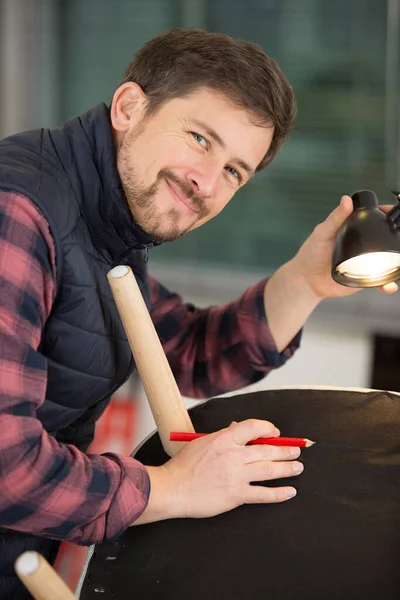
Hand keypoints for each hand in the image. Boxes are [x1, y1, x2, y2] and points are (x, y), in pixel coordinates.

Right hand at [133, 419, 302, 524]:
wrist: (173, 489)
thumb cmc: (183, 465)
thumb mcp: (201, 442)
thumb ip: (222, 436)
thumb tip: (237, 428)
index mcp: (224, 439)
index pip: (253, 427)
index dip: (268, 429)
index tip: (276, 433)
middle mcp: (233, 455)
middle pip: (267, 450)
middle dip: (285, 450)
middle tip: (296, 451)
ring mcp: (236, 476)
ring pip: (269, 470)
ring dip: (287, 468)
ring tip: (298, 467)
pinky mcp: (236, 495)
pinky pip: (263, 494)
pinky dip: (279, 493)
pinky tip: (290, 492)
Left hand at [292, 195, 397, 299]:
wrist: (306, 280)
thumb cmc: (310, 254)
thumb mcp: (322, 233)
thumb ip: (335, 219)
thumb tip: (346, 199)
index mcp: (352, 230)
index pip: (372, 218)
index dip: (384, 214)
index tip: (390, 211)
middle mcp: (361, 245)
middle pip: (383, 237)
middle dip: (395, 235)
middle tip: (399, 234)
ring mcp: (364, 261)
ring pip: (385, 259)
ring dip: (395, 259)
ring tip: (399, 259)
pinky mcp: (363, 278)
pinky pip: (378, 281)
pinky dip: (386, 284)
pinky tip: (390, 286)